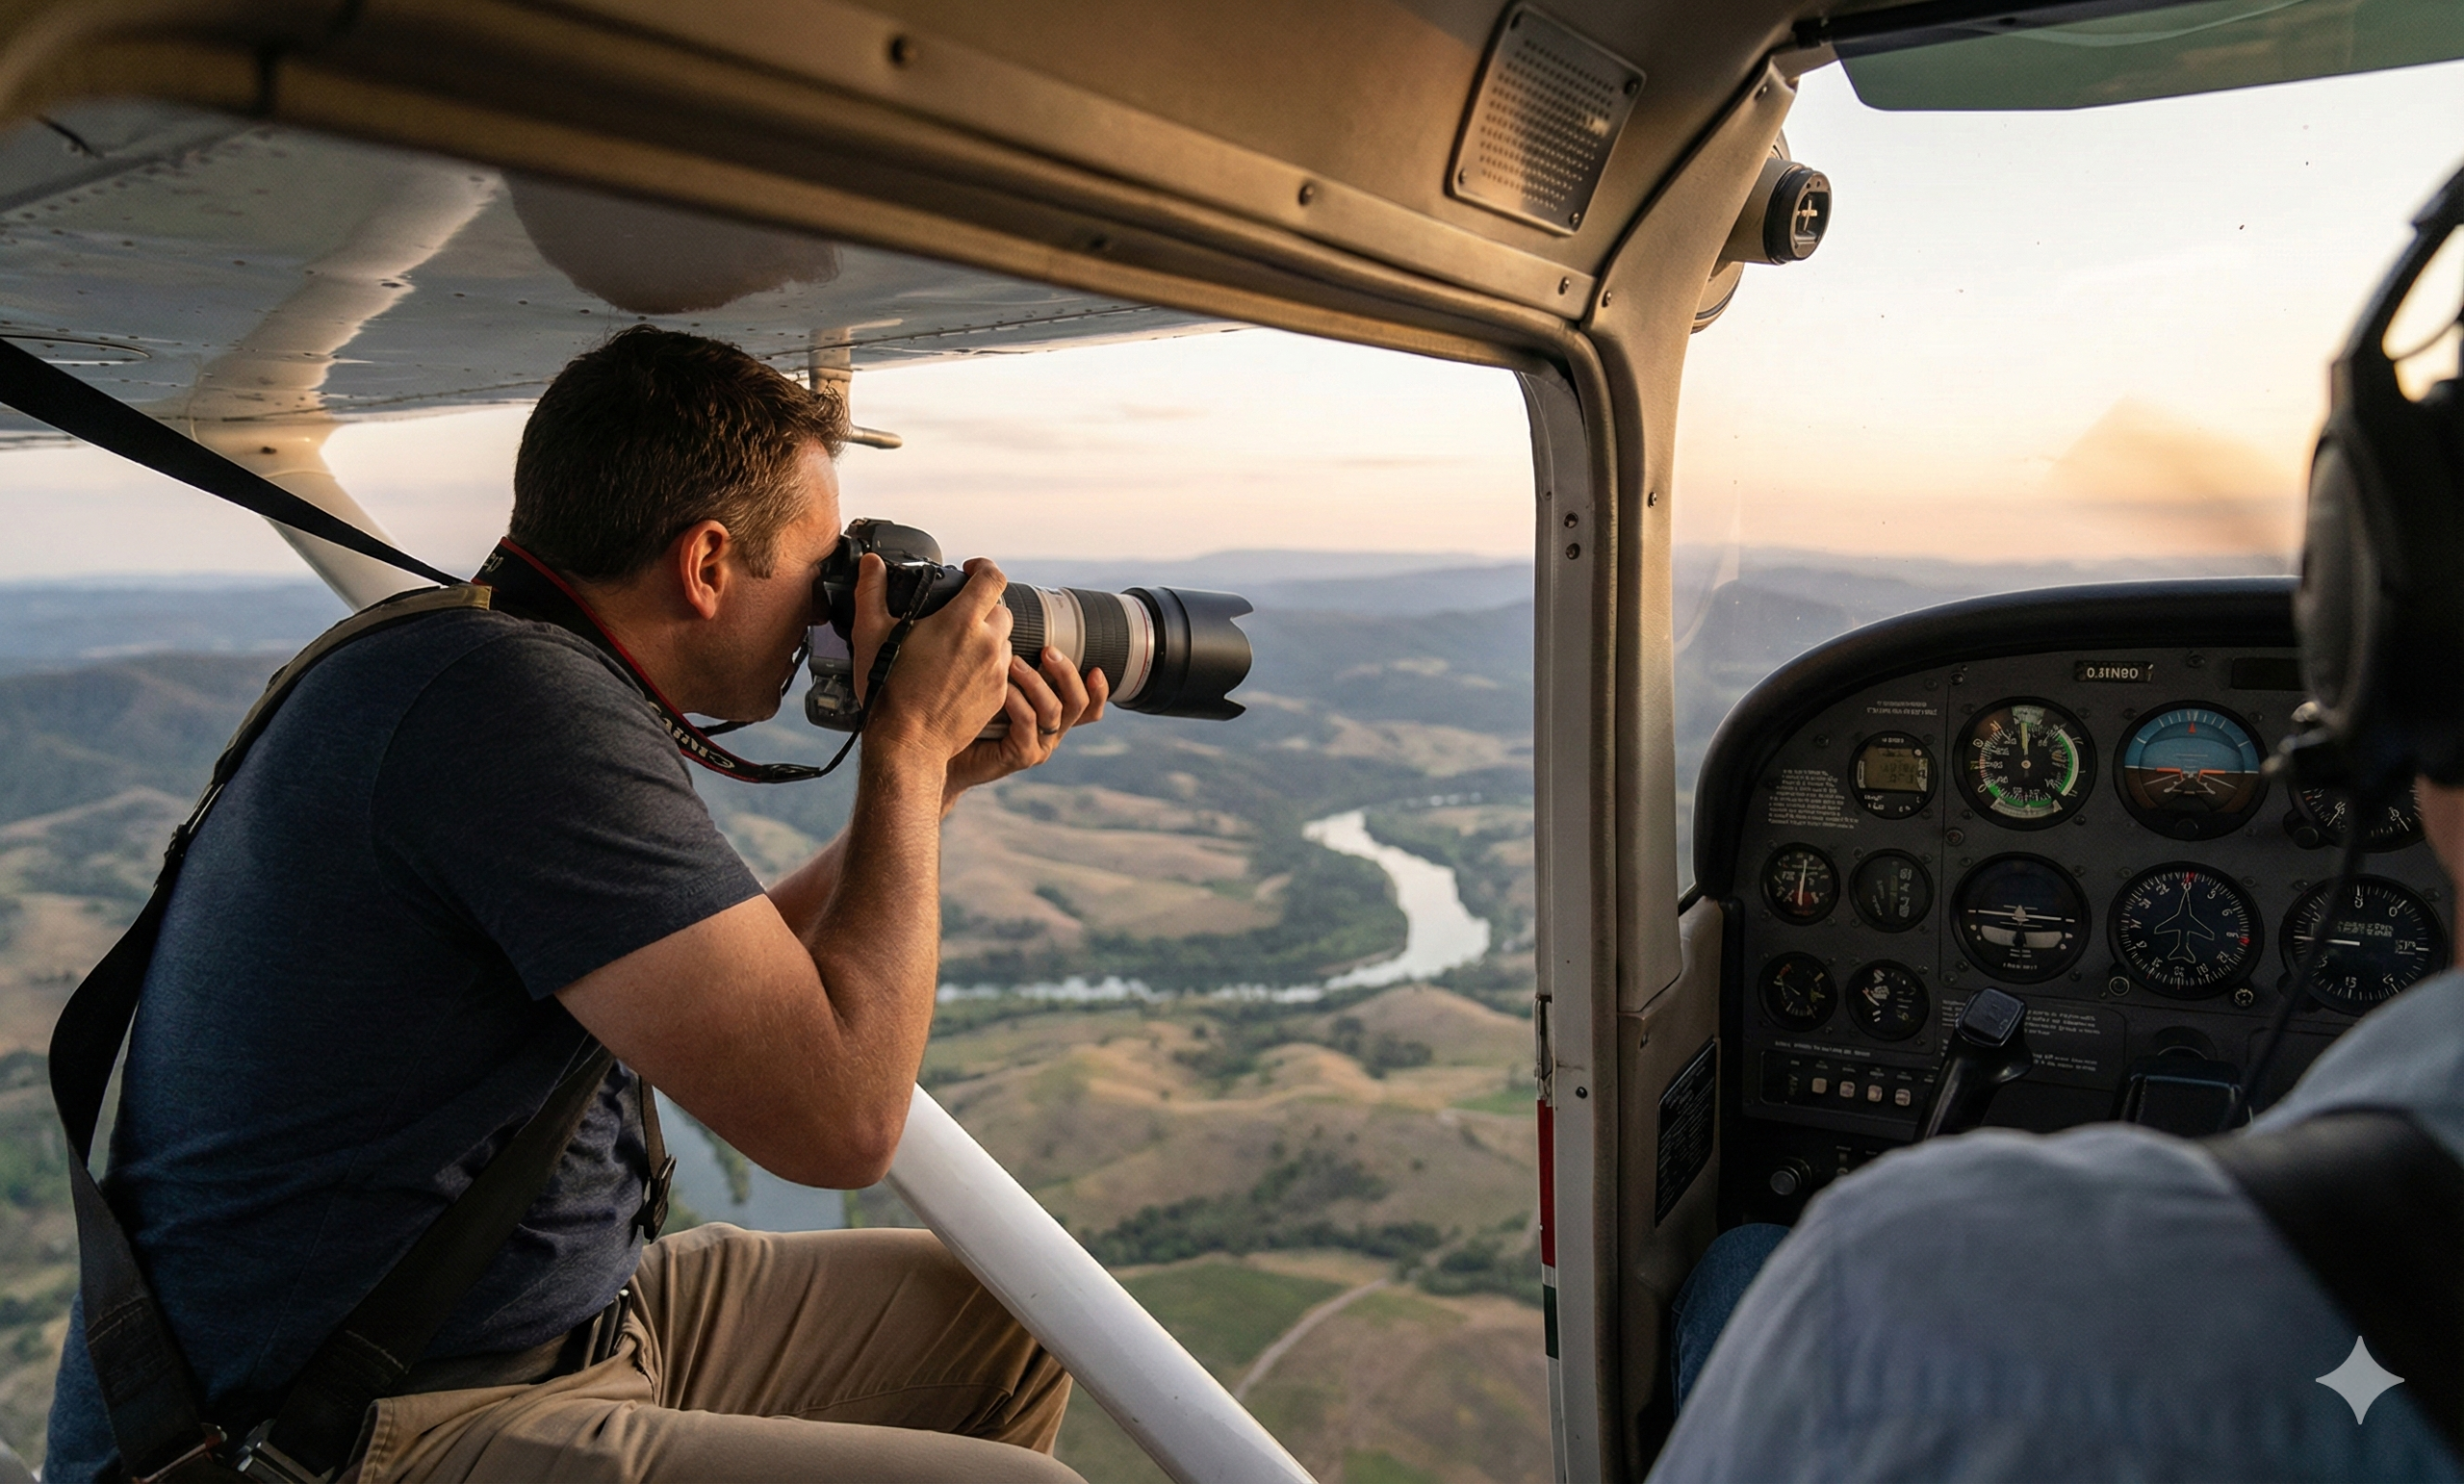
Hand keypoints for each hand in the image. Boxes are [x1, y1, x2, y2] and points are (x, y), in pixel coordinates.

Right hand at [850, 553, 1013, 764]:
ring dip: (987, 636)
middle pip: (1000, 608)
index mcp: (961, 623)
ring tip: (957, 646)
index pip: (993, 578)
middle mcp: (986, 644)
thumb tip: (870, 565)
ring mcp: (996, 671)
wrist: (909, 741)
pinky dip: (987, 664)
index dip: (984, 567)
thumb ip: (871, 592)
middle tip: (958, 613)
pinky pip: (1001, 668)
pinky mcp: (998, 695)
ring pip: (1004, 639)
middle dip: (983, 605)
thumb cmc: (888, 690)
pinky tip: (961, 672)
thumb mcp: (870, 634)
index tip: (972, 569)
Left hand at [943, 646, 1111, 807]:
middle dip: (1067, 673)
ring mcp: (1038, 745)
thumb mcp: (995, 684)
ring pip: (1054, 710)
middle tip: (1048, 651)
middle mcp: (1051, 732)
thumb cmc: (965, 712)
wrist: (941, 749)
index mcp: (1051, 716)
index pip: (1089, 706)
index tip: (1096, 667)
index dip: (1100, 690)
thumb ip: (1013, 664)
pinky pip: (1028, 722)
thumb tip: (1015, 622)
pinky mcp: (1022, 755)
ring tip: (1013, 661)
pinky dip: (1016, 700)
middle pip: (1079, 703)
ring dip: (1036, 682)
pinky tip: (1000, 687)